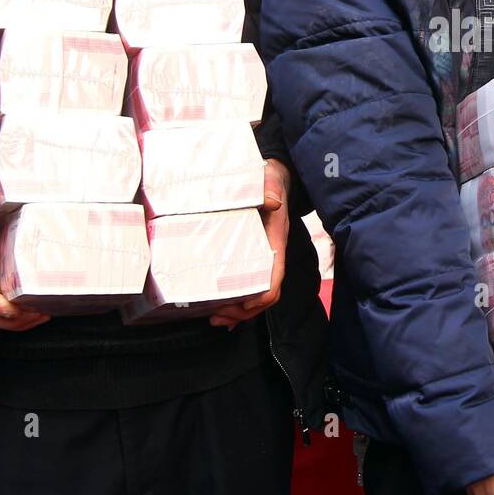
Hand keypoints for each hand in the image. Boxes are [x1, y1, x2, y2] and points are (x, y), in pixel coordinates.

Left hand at [210, 159, 289, 328]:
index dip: (258, 298)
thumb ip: (269, 189)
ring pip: (259, 293)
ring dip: (240, 311)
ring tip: (217, 318)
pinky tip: (224, 307)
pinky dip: (239, 300)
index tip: (237, 305)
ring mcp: (265, 256)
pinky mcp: (255, 254)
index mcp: (276, 241)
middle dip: (243, 311)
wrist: (274, 176)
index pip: (274, 278)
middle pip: (265, 294)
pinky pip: (251, 283)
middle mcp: (272, 253)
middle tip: (217, 317)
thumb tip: (272, 201)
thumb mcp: (269, 180)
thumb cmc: (269, 179)